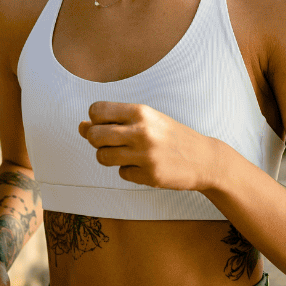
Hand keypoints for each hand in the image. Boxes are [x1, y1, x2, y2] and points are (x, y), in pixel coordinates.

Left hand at [79, 101, 221, 191]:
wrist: (204, 159)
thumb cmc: (172, 136)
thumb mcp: (147, 120)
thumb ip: (115, 121)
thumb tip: (81, 126)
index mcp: (141, 112)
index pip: (96, 110)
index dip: (95, 119)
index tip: (105, 124)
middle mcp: (142, 131)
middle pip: (94, 135)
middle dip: (95, 140)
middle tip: (109, 142)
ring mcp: (146, 155)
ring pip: (103, 157)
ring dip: (109, 157)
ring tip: (125, 154)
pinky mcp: (150, 175)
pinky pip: (122, 173)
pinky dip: (128, 171)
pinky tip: (143, 166)